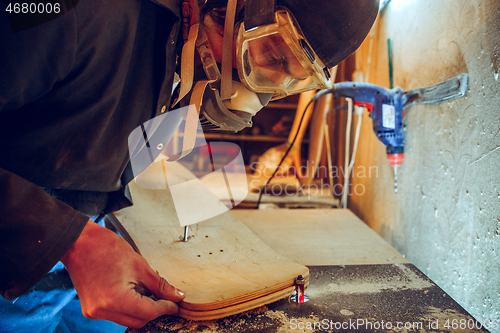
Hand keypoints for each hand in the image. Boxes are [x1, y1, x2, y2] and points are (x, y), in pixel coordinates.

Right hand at [61, 220, 184, 327]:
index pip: (149, 312)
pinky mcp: (91, 309)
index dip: (166, 308)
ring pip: (127, 319)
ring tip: (150, 292)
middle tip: (167, 299)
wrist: (78, 242)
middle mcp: (102, 311)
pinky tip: (134, 292)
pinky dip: (128, 307)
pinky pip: (115, 314)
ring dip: (141, 309)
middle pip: (139, 320)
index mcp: (115, 300)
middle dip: (155, 311)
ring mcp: (94, 312)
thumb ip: (159, 284)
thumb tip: (176, 295)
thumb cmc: (105, 248)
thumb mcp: (139, 265)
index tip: (176, 303)